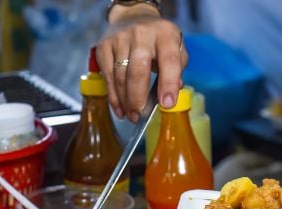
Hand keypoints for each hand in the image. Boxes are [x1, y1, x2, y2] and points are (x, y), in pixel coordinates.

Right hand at [97, 7, 186, 121]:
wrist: (133, 18)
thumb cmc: (158, 40)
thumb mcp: (176, 49)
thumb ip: (177, 71)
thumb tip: (170, 96)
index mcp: (165, 35)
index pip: (169, 61)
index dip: (168, 84)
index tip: (167, 104)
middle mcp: (142, 35)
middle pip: (138, 71)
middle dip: (139, 99)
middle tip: (141, 116)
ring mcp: (120, 40)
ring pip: (120, 77)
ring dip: (125, 101)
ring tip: (132, 116)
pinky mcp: (104, 47)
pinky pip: (108, 77)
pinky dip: (113, 96)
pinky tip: (120, 108)